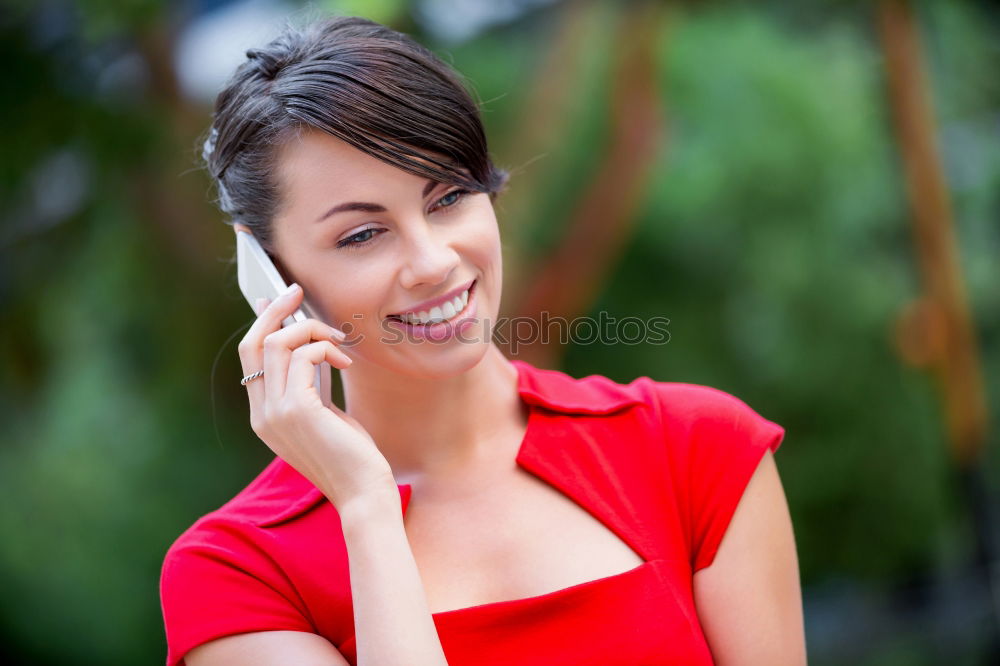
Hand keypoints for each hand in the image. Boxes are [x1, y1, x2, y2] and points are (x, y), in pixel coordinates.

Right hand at [237, 282, 396, 510]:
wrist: (363, 493)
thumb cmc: (350, 454)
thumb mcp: (322, 412)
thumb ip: (307, 383)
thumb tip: (305, 344)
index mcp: (264, 415)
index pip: (250, 357)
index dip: (262, 323)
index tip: (277, 299)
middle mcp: (262, 413)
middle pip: (253, 343)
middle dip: (276, 311)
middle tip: (298, 291)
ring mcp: (275, 413)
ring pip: (278, 342)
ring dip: (312, 330)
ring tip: (339, 342)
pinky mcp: (297, 410)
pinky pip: (304, 356)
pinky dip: (326, 348)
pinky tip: (345, 362)